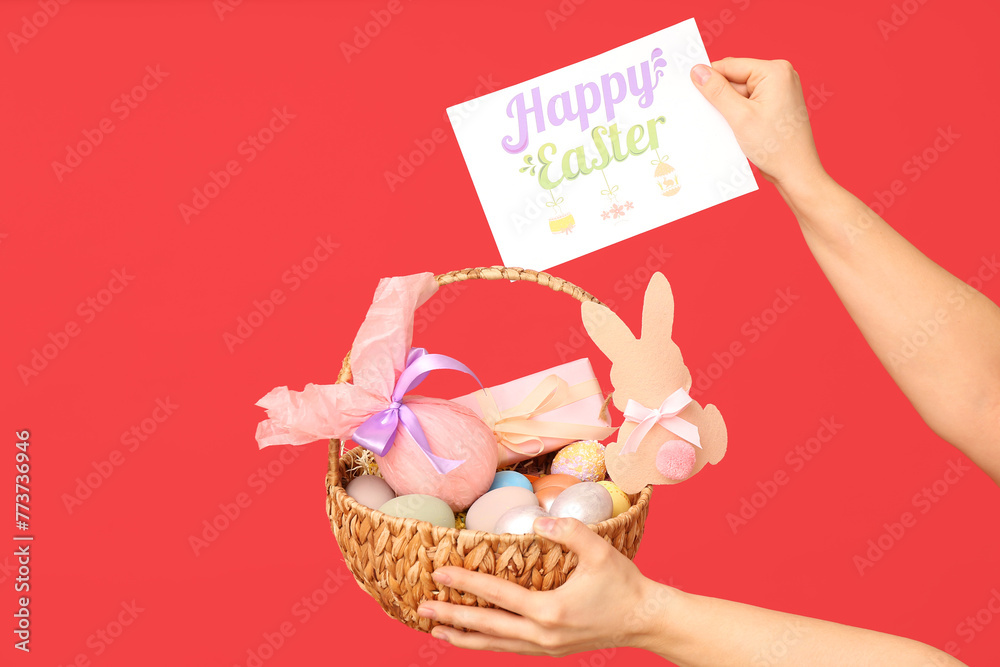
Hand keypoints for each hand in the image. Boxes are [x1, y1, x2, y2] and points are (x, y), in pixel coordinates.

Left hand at [417, 516, 675, 655]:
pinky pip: (511, 648)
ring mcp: (546, 647)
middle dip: (452, 617)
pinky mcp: (552, 650)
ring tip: (438, 632)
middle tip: (422, 608)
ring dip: (465, 637)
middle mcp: (542, 635)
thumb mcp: (599, 550)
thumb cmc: (624, 583)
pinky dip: (488, 644)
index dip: (465, 582)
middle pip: (486, 627)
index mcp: (549, 611)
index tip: (438, 573)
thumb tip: (537, 521)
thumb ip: (568, 531)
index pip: (496, 596)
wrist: (646, 620)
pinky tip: (477, 637)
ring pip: (496, 646)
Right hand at [690, 57, 827, 191]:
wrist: (796, 173)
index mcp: (775, 71)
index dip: (710, 79)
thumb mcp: (740, 117)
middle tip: (713, 116)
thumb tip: (697, 71)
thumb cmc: (775, 147)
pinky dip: (738, 114)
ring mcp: (779, 90)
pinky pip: (749, 102)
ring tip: (731, 126)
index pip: (730, 66)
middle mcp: (780, 75)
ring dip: (729, 108)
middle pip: (735, 78)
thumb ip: (717, 92)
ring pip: (740, 92)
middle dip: (721, 97)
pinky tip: (737, 129)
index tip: (691, 92)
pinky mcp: (776, 105)